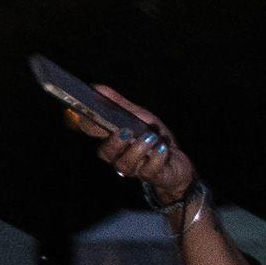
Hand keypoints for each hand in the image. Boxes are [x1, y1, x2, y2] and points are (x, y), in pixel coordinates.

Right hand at [76, 82, 195, 205]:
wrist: (176, 163)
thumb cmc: (154, 137)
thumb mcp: (139, 117)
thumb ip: (119, 105)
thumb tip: (96, 87)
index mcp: (110, 138)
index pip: (92, 130)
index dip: (89, 122)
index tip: (91, 113)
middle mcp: (117, 155)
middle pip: (105, 152)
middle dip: (114, 142)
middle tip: (126, 131)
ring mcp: (133, 168)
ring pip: (125, 164)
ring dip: (138, 149)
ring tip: (152, 137)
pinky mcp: (151, 176)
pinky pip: (148, 171)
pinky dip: (156, 158)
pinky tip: (163, 148)